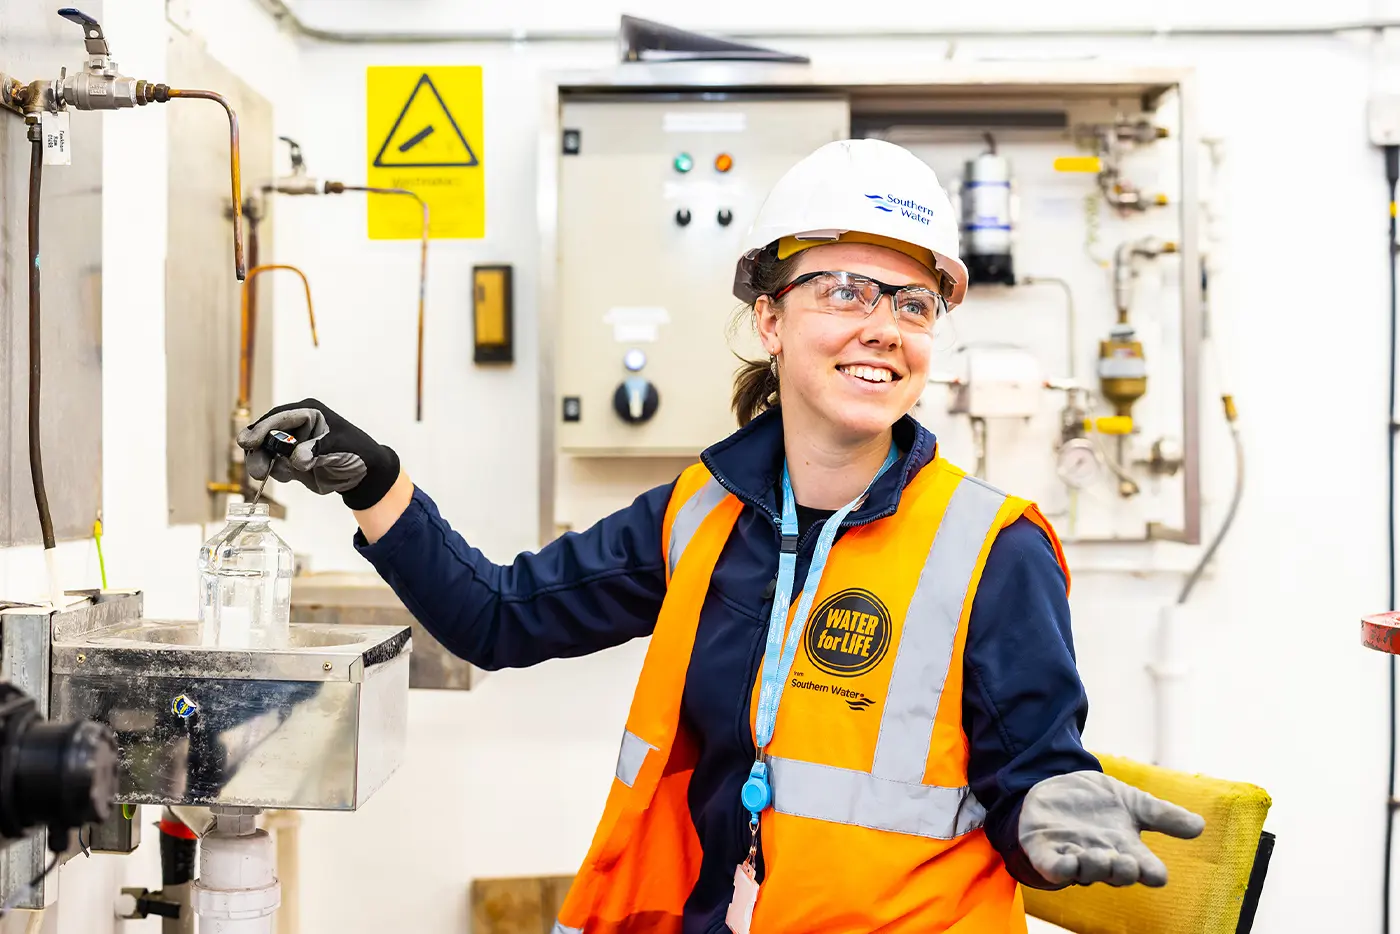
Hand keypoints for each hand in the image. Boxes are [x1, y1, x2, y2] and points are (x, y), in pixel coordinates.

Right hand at [237, 399, 399, 510]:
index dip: (261, 429)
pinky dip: (275, 472)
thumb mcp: (339, 446)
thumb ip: (316, 450)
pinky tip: (290, 475)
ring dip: (263, 463)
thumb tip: (297, 459)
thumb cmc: (356, 452)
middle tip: (256, 469)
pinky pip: (273, 466)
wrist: (364, 474)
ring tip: (267, 473)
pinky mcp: (289, 461)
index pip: (279, 418)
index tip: (248, 442)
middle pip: (266, 434)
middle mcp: (295, 426)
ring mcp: (291, 444)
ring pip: (265, 451)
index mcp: (308, 412)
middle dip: (257, 450)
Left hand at [1018, 770, 1204, 887]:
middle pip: (1117, 874)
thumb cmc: (1097, 801)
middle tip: (1128, 863)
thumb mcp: (1132, 801)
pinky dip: (1061, 868)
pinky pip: (1053, 867)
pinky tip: (1069, 862)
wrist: (1056, 785)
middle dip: (1123, 871)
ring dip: (1094, 867)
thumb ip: (1162, 814)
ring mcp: (1074, 856)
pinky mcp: (1046, 852)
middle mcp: (1102, 858)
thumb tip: (1200, 825)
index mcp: (1127, 849)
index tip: (1159, 874)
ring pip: (1086, 872)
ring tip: (1102, 857)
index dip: (1151, 873)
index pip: (1145, 868)